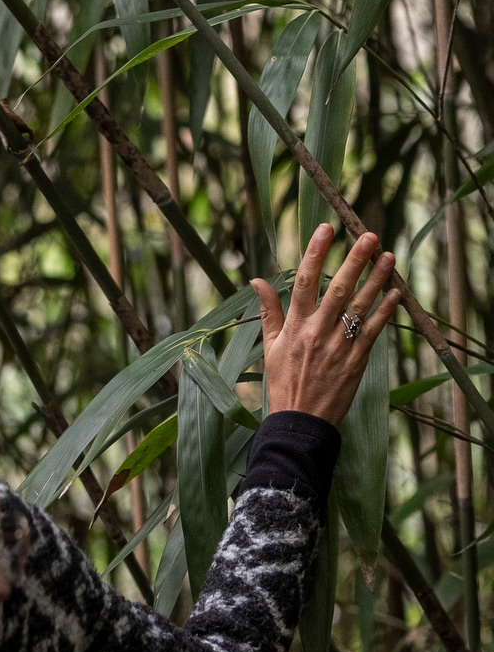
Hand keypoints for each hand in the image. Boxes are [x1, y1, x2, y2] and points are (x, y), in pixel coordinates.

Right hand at [254, 223, 401, 424]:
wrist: (300, 420)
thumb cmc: (283, 382)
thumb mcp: (271, 346)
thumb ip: (268, 311)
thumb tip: (256, 281)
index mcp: (294, 327)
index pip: (303, 282)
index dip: (315, 254)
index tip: (326, 230)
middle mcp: (317, 332)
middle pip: (337, 289)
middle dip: (354, 261)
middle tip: (369, 236)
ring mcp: (339, 346)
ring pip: (360, 306)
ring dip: (376, 280)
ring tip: (389, 257)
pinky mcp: (357, 359)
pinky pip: (374, 329)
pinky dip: (385, 310)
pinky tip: (396, 292)